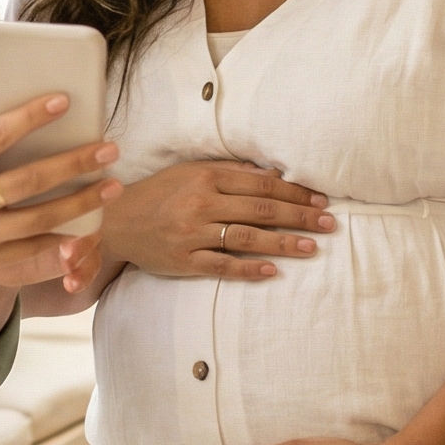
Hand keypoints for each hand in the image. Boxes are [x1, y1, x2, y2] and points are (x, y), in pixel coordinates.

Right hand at [0, 79, 123, 281]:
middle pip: (30, 181)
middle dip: (75, 163)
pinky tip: (86, 227)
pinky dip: (59, 241)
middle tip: (108, 147)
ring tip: (112, 186)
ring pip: (39, 220)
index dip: (32, 116)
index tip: (64, 101)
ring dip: (80, 203)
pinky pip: (28, 252)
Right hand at [100, 161, 335, 280]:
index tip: (320, 200)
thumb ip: (230, 173)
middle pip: (260, 210)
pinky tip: (273, 272)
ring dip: (283, 243)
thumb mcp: (190, 172)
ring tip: (311, 247)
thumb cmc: (158, 194)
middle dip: (299, 216)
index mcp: (205, 177)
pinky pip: (222, 266)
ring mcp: (191, 234)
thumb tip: (273, 176)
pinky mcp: (183, 261)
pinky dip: (248, 269)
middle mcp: (200, 203)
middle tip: (329, 223)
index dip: (294, 192)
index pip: (260, 185)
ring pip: (246, 238)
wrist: (116, 222)